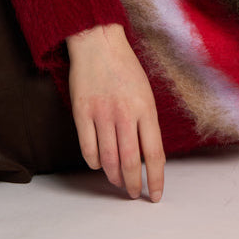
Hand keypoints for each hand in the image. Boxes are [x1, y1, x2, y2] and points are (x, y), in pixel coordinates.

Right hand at [67, 23, 164, 200]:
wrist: (98, 43)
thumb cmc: (125, 68)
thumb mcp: (146, 93)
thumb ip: (147, 123)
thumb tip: (147, 156)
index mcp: (146, 109)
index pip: (155, 154)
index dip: (156, 179)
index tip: (155, 195)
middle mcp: (125, 114)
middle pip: (131, 162)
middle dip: (133, 185)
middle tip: (133, 194)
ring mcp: (102, 114)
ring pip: (108, 159)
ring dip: (113, 177)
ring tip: (117, 183)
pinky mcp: (81, 113)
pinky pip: (87, 148)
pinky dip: (94, 162)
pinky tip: (99, 164)